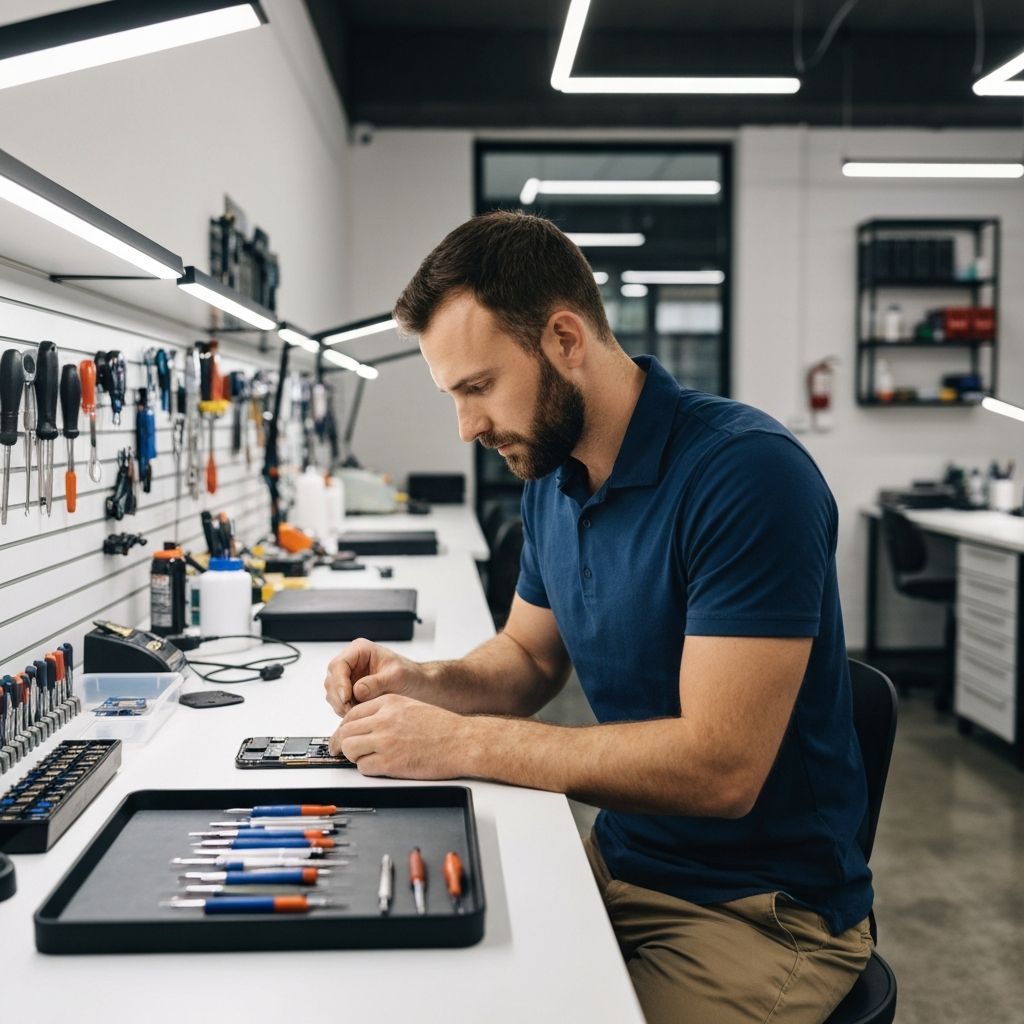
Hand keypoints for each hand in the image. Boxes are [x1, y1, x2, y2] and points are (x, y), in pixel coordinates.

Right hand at [324, 638, 427, 715]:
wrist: (419, 686)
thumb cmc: (411, 676)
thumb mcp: (397, 676)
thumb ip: (377, 682)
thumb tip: (357, 690)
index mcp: (360, 650)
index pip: (339, 664)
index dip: (339, 682)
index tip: (347, 698)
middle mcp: (351, 663)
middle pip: (332, 680)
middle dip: (339, 697)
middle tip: (350, 711)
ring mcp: (349, 678)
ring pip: (333, 693)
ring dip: (341, 706)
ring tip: (359, 713)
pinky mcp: (350, 692)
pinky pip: (339, 703)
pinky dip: (346, 711)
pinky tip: (359, 715)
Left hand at [329, 694, 469, 778]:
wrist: (462, 741)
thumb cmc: (442, 727)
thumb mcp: (411, 707)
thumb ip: (386, 712)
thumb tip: (363, 725)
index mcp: (389, 703)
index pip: (352, 713)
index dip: (343, 727)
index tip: (341, 735)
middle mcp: (385, 719)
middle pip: (345, 731)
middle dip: (341, 743)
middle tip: (340, 751)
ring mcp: (386, 741)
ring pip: (350, 748)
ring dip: (354, 756)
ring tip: (366, 758)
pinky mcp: (390, 762)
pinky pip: (363, 767)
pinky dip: (367, 769)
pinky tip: (379, 767)